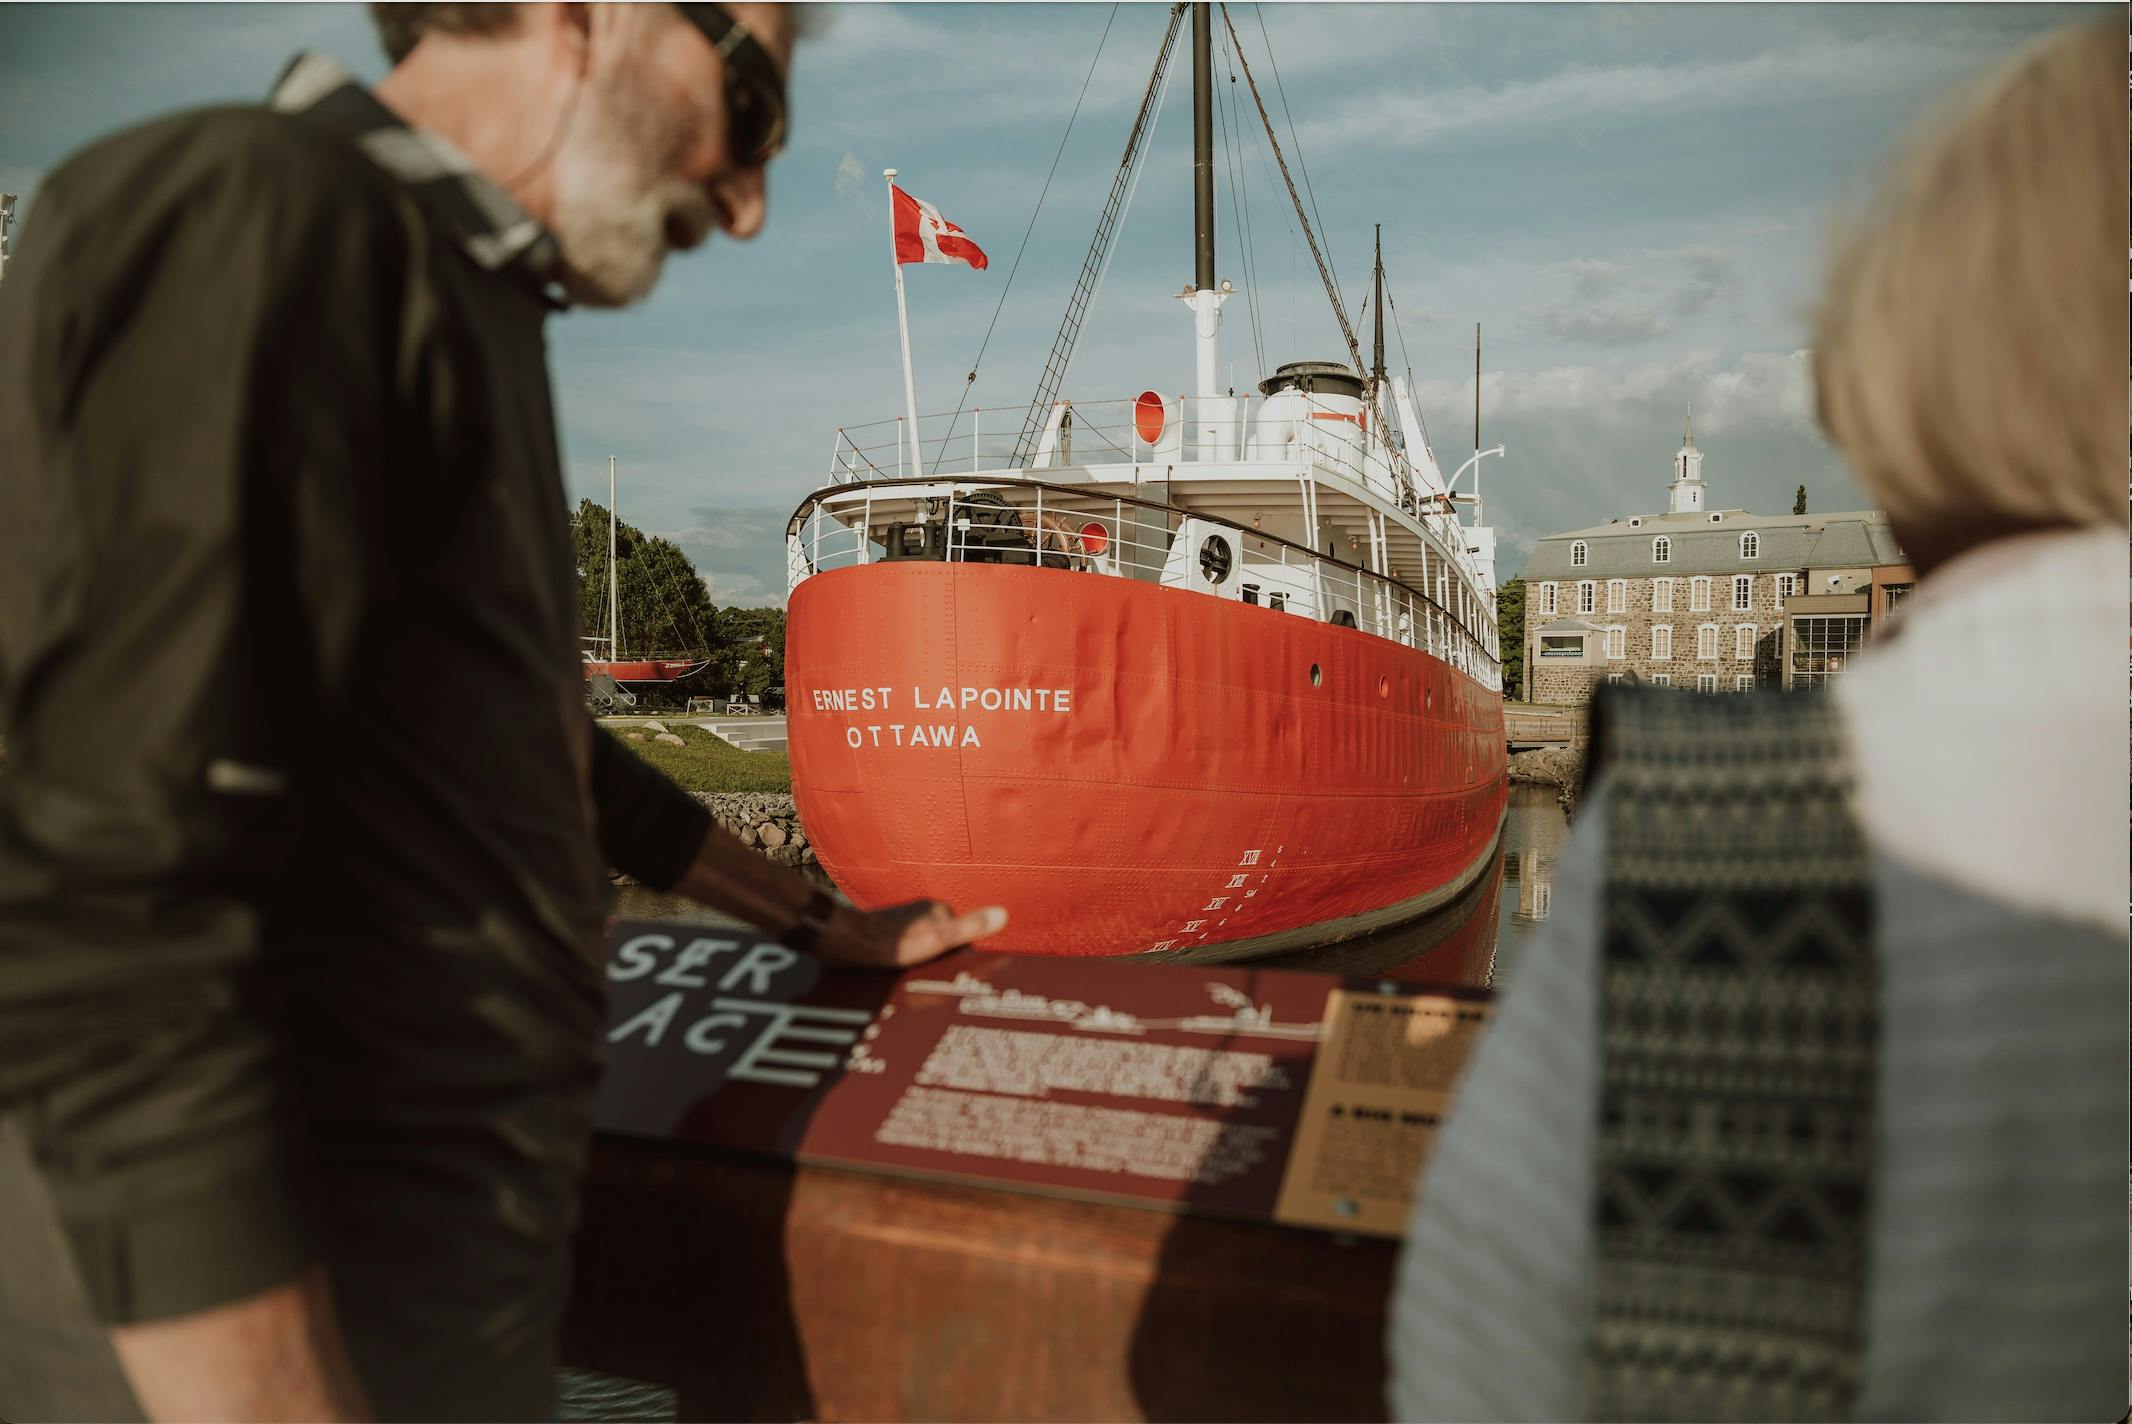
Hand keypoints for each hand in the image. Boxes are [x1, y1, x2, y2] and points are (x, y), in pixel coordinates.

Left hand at [818, 899, 1007, 968]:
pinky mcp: (887, 931)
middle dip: (941, 962)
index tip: (951, 977)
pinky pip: (906, 950)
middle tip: (931, 983)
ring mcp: (904, 920)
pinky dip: (905, 963)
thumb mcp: (938, 940)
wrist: (844, 942)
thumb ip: (969, 928)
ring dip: (922, 964)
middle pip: (944, 942)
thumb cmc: (892, 944)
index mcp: (939, 910)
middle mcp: (922, 911)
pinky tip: (899, 977)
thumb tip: (1003, 914)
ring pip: (924, 947)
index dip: (960, 959)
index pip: (963, 938)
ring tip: (914, 982)